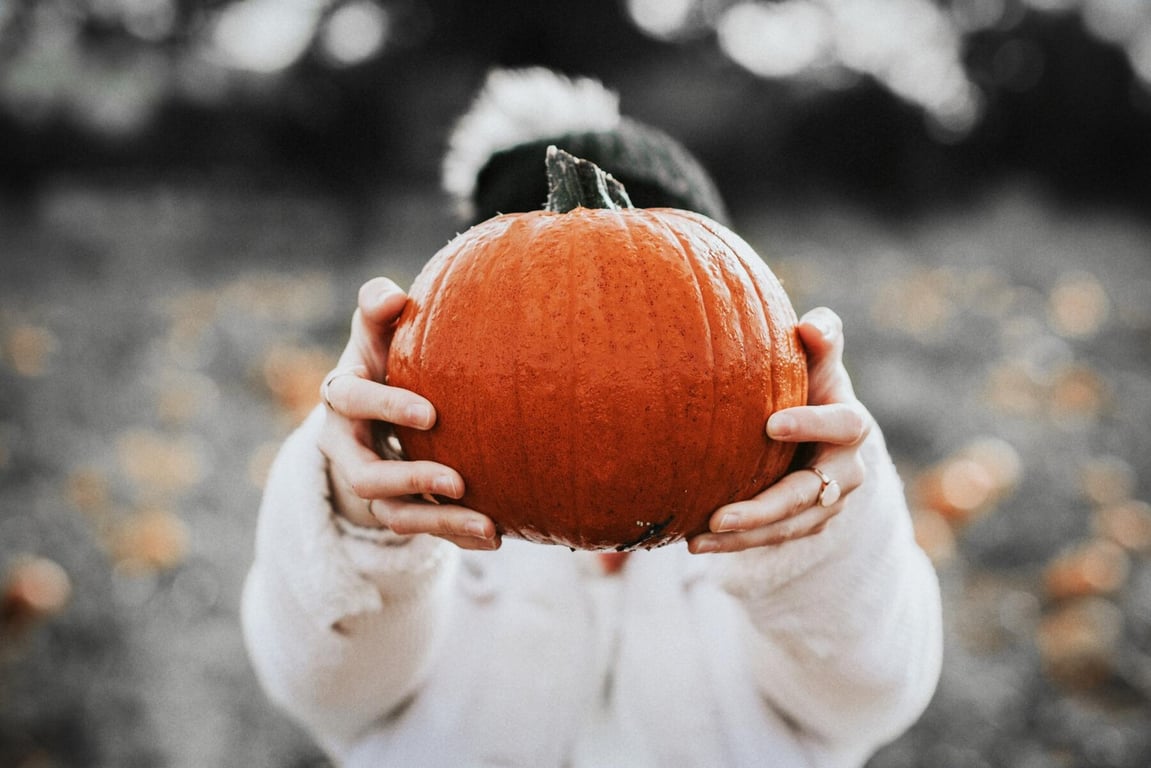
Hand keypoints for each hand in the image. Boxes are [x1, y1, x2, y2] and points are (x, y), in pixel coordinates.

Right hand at [317, 278, 499, 549]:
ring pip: (393, 514)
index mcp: (342, 397)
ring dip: (438, 522)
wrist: (374, 406)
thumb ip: (378, 306)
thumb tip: (393, 298)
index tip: (432, 414)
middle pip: (364, 476)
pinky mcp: (395, 508)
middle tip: (456, 481)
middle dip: (408, 480)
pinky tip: (496, 535)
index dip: (386, 408)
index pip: (352, 402)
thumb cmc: (384, 354)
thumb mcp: (376, 329)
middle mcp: (347, 447)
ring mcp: (370, 484)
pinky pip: (421, 529)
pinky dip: (455, 536)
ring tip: (488, 524)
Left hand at [689, 307, 870, 553]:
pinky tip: (694, 545)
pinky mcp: (804, 525)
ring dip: (742, 537)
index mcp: (851, 426)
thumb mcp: (819, 362)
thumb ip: (822, 339)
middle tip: (720, 516)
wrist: (818, 433)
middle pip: (808, 495)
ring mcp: (826, 504)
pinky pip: (769, 540)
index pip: (842, 426)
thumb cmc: (811, 384)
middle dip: (765, 508)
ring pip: (786, 526)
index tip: (770, 425)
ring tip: (698, 540)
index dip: (812, 425)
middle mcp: (846, 472)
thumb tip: (810, 325)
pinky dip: (734, 545)